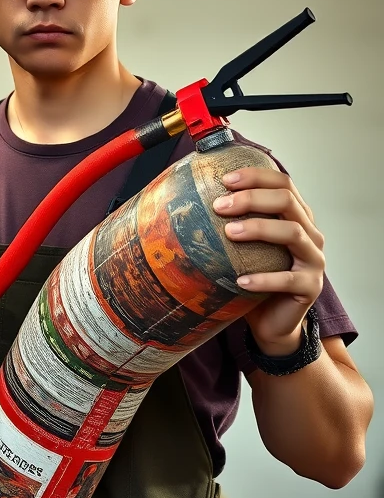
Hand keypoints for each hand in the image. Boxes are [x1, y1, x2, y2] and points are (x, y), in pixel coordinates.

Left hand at [213, 167, 325, 355]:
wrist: (271, 320)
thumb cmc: (253, 276)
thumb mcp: (240, 246)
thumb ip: (229, 222)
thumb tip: (185, 200)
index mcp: (295, 216)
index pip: (283, 183)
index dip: (256, 177)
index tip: (224, 179)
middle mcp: (310, 233)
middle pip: (287, 201)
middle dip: (251, 198)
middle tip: (219, 205)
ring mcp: (314, 260)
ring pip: (293, 233)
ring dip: (259, 228)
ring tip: (229, 232)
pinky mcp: (310, 287)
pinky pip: (289, 280)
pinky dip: (264, 279)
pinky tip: (241, 280)